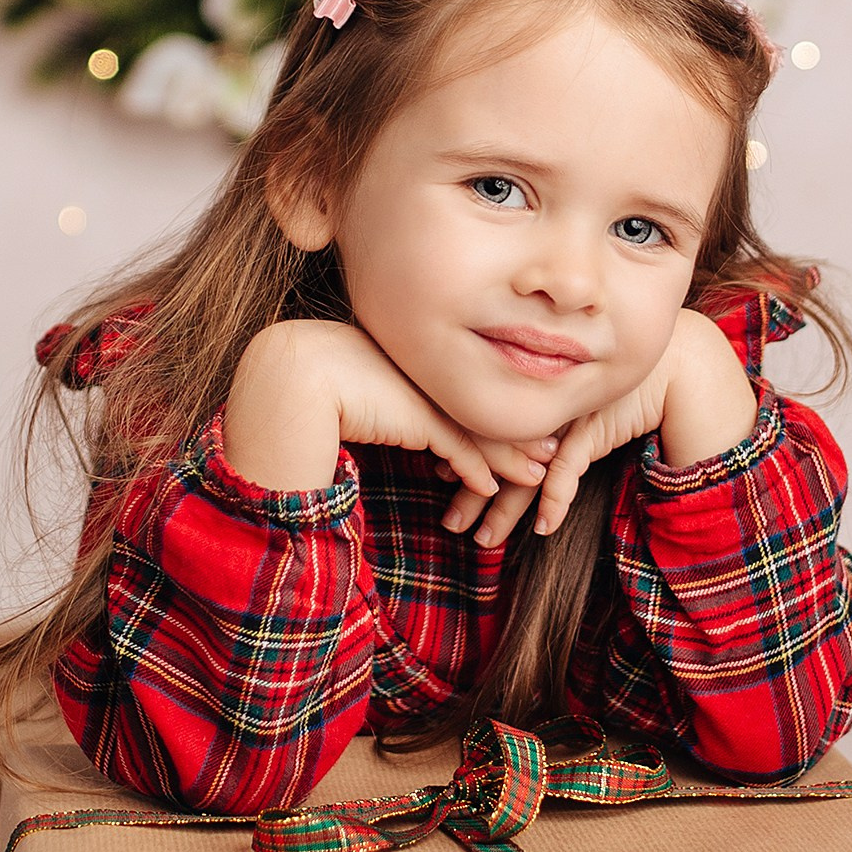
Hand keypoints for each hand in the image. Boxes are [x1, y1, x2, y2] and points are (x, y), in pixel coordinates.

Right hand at [223, 321, 557, 516]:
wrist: (296, 380)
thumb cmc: (320, 389)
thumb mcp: (370, 400)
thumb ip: (400, 414)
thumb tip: (418, 435)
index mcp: (421, 364)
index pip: (468, 393)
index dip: (500, 415)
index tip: (527, 429)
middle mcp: (432, 375)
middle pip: (486, 408)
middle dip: (522, 435)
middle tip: (555, 452)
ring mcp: (427, 393)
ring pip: (481, 430)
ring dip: (512, 457)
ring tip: (539, 476)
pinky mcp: (420, 416)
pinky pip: (460, 447)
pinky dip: (479, 470)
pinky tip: (491, 488)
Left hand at [447, 308, 758, 546]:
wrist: (672, 364)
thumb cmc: (626, 385)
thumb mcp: (581, 406)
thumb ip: (555, 429)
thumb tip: (532, 457)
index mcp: (532, 399)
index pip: (488, 434)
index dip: (464, 457)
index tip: (442, 478)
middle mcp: (542, 409)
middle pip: (496, 457)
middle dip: (471, 493)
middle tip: (449, 523)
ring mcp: (564, 420)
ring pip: (524, 471)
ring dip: (502, 509)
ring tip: (482, 539)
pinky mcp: (591, 430)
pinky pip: (567, 471)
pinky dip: (554, 500)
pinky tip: (544, 528)